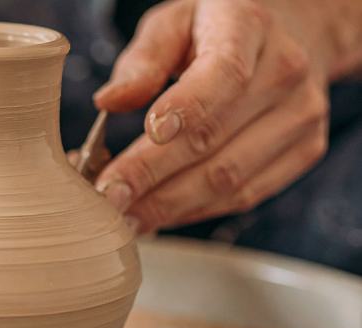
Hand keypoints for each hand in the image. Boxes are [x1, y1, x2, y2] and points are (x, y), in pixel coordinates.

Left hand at [93, 0, 335, 232]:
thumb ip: (142, 60)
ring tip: (126, 219)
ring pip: (229, 177)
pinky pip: (245, 196)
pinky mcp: (305, 151)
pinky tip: (160, 218)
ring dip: (170, 206)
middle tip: (109, 198)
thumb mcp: (173, 23)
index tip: (147, 135)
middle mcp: (285, 72)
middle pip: (213, 138)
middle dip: (152, 176)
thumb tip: (108, 101)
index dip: (186, 108)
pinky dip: (196, 212)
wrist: (291, 34)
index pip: (222, 73)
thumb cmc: (214, 30)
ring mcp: (301, 116)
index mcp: (248, 27)